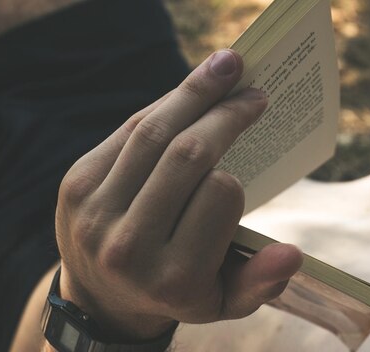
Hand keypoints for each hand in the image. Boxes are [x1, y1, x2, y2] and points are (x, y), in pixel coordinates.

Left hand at [55, 49, 303, 341]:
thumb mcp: (226, 301)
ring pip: (154, 132)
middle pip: (187, 155)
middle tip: (254, 90)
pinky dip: (165, 105)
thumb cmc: (180, 291)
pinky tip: (190, 92)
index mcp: (174, 278)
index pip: (221, 195)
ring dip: (196, 92)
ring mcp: (96, 212)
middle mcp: (129, 247)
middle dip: (226, 113)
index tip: (247, 162)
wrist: (104, 297)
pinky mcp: (77, 185)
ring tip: (228, 66)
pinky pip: (130, 130)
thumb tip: (292, 255)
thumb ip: (260, 282)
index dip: (236, 177)